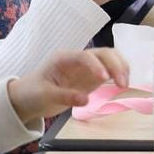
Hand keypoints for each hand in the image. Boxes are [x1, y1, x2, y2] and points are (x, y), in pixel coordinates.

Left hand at [8, 48, 129, 122]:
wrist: (28, 98)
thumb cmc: (32, 93)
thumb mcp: (44, 96)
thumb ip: (64, 96)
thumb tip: (86, 100)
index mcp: (64, 58)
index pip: (85, 56)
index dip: (97, 65)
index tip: (105, 78)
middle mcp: (78, 59)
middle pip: (103, 53)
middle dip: (116, 65)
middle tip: (123, 84)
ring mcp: (87, 67)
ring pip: (110, 59)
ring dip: (121, 68)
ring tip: (124, 84)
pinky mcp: (92, 77)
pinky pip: (110, 71)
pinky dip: (119, 75)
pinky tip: (123, 85)